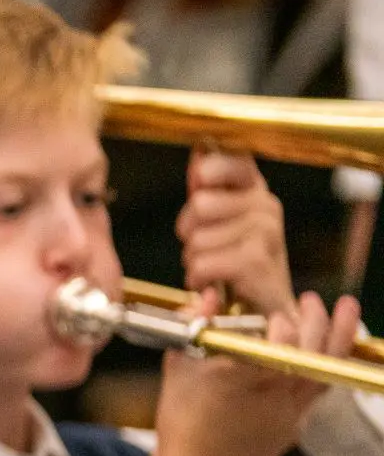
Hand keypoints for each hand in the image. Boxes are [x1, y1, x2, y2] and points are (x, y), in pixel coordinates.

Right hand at [145, 286, 358, 455]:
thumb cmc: (181, 424)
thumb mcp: (178, 370)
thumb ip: (195, 327)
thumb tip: (208, 296)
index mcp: (245, 377)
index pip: (281, 340)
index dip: (283, 323)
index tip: (273, 317)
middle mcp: (277, 393)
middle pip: (314, 350)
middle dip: (318, 320)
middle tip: (311, 301)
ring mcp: (291, 412)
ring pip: (328, 369)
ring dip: (341, 337)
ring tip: (347, 311)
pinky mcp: (295, 426)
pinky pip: (323, 390)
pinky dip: (331, 365)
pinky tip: (330, 350)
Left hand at [179, 149, 290, 314]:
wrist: (267, 307)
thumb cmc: (238, 263)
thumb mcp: (219, 220)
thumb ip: (207, 188)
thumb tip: (200, 148)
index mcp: (255, 190)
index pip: (236, 158)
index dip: (211, 168)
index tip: (201, 180)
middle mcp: (266, 206)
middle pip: (200, 204)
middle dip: (189, 232)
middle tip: (204, 247)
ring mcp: (266, 232)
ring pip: (198, 239)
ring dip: (194, 259)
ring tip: (214, 267)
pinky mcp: (257, 260)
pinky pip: (204, 262)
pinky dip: (199, 277)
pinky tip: (212, 281)